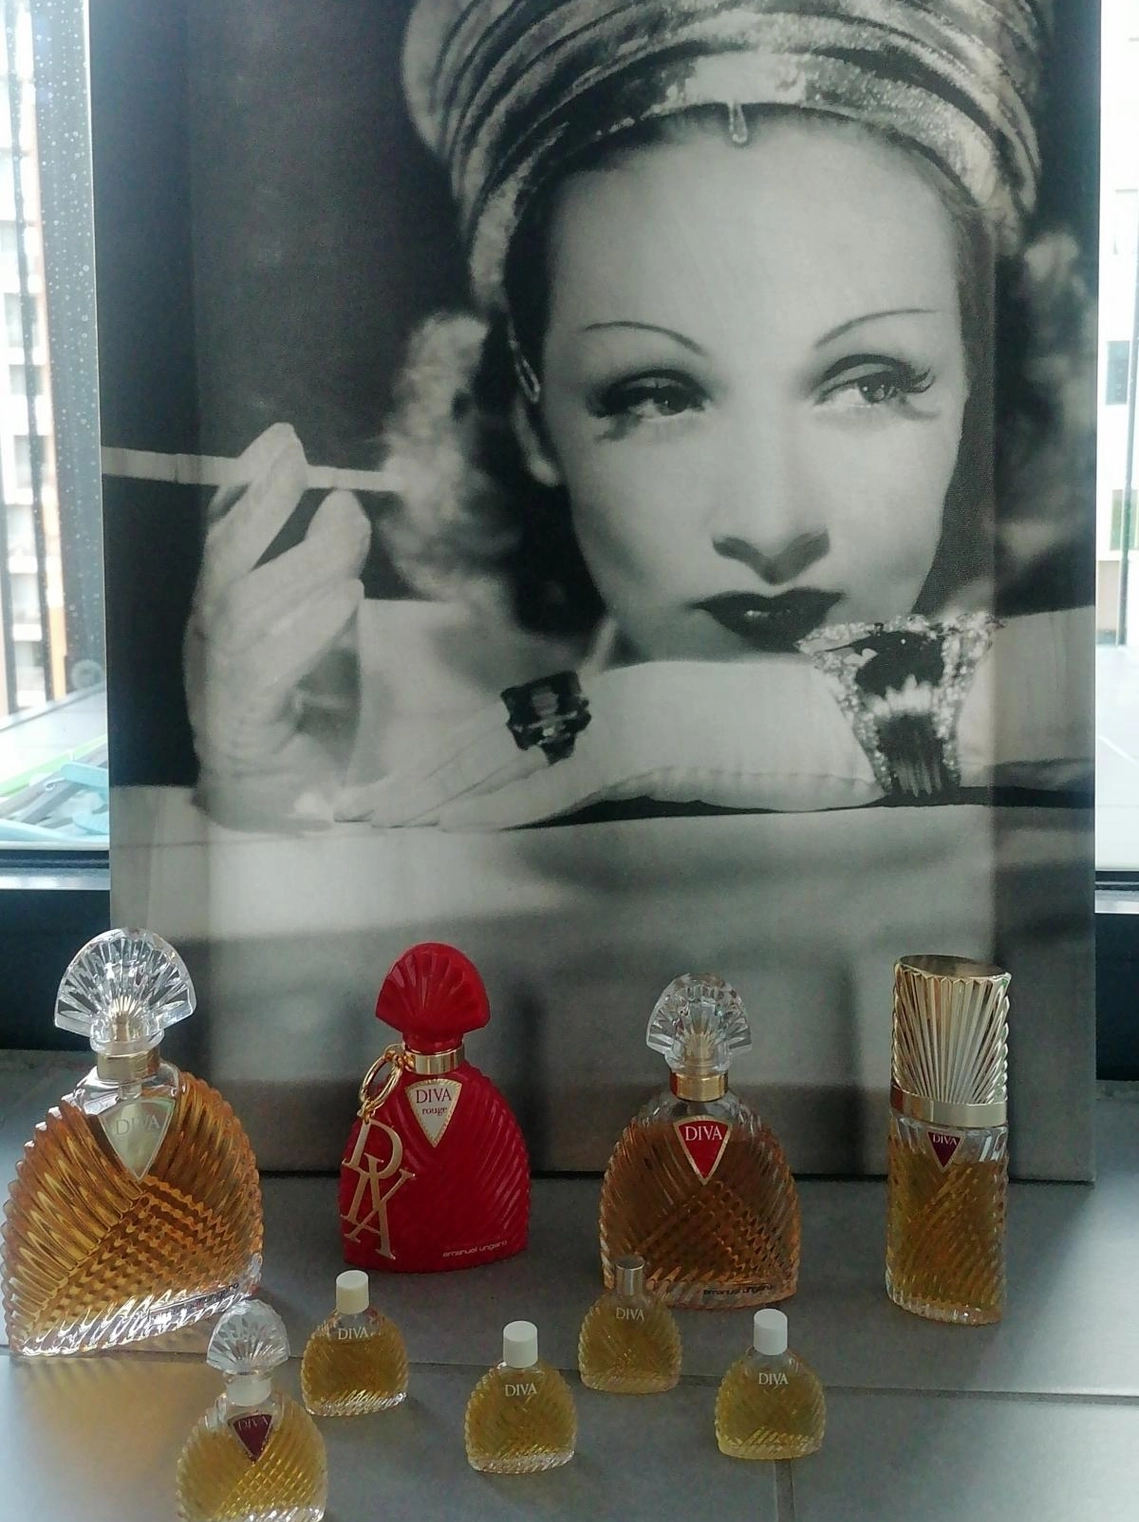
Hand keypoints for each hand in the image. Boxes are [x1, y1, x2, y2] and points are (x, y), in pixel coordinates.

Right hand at [185, 424, 370, 818]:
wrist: (271, 802)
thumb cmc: (294, 711)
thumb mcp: (310, 629)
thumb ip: (319, 575)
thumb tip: (344, 509)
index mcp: (219, 610)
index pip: (223, 536)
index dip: (247, 484)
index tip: (283, 438)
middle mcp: (209, 637)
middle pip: (225, 560)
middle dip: (261, 504)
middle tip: (304, 461)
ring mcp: (220, 679)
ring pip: (246, 609)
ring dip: (301, 563)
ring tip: (349, 532)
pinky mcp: (245, 723)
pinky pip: (268, 670)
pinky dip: (307, 630)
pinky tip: (346, 600)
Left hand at [334, 654, 879, 829]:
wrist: (850, 715)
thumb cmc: (786, 739)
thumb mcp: (696, 751)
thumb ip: (637, 762)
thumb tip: (591, 788)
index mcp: (612, 700)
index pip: (506, 732)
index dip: (440, 763)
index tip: (388, 793)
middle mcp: (605, 701)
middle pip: (487, 741)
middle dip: (414, 779)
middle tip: (347, 808)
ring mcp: (623, 718)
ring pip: (507, 757)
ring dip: (437, 792)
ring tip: (377, 817)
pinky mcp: (649, 742)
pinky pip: (560, 776)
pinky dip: (503, 802)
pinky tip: (459, 822)